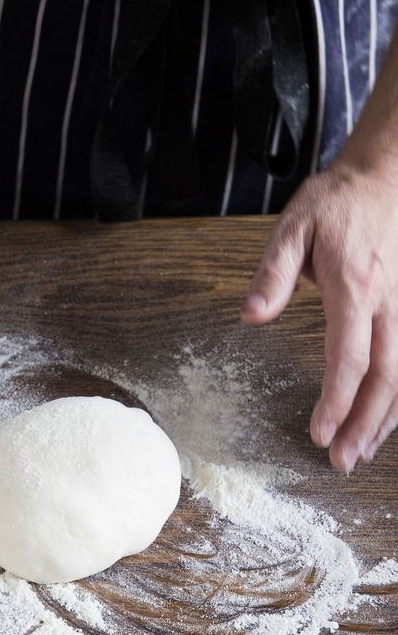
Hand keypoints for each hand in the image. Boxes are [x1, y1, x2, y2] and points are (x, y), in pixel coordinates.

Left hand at [240, 157, 397, 471]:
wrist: (388, 174)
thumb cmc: (337, 202)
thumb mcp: (293, 225)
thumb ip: (272, 273)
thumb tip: (250, 315)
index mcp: (354, 285)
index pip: (348, 356)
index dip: (335, 400)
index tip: (317, 433)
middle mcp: (389, 301)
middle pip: (385, 376)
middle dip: (364, 424)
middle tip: (340, 460)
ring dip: (386, 419)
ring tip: (361, 453)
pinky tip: (385, 421)